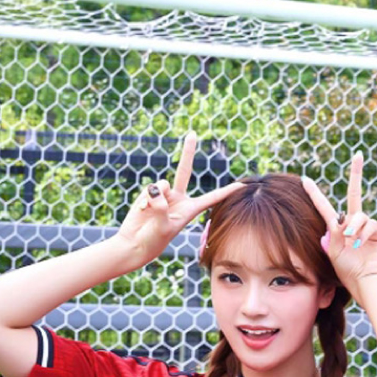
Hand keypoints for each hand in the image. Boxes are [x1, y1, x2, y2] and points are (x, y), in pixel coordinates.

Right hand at [115, 132, 245, 268]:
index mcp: (190, 210)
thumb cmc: (152, 241)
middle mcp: (178, 199)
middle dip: (187, 152)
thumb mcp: (162, 227)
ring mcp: (163, 195)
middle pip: (184, 171)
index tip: (242, 185)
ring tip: (151, 213)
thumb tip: (155, 189)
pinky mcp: (149, 194)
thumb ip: (161, 207)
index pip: (212, 198)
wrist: (135, 243)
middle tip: (192, 132)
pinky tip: (142, 210)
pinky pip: (149, 188)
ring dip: (155, 197)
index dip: (226, 191)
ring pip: (161, 184)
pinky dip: (145, 199)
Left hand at [302, 154, 376, 303]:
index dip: (315, 195)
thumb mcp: (333, 253)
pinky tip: (359, 243)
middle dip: (356, 174)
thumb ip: (331, 236)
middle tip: (359, 155)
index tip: (304, 180)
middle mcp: (354, 224)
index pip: (325, 208)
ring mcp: (368, 226)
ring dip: (352, 227)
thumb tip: (335, 226)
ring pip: (358, 214)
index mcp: (338, 229)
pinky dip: (362, 232)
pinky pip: (370, 223)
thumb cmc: (348, 273)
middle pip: (353, 194)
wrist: (365, 282)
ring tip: (350, 242)